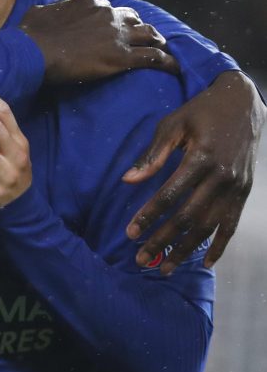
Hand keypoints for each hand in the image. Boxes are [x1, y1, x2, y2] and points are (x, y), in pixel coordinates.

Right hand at [20, 0, 177, 84]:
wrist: (35, 52)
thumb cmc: (31, 34)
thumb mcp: (40, 12)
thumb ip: (54, 9)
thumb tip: (53, 11)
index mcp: (90, 4)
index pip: (111, 9)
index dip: (116, 19)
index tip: (116, 28)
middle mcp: (108, 15)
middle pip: (134, 19)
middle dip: (140, 28)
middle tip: (142, 39)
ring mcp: (117, 35)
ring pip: (150, 35)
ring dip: (158, 42)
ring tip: (163, 50)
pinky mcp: (122, 57)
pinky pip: (154, 57)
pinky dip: (167, 62)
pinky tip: (175, 68)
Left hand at [123, 71, 264, 272]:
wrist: (242, 103)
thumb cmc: (200, 111)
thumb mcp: (172, 124)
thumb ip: (152, 154)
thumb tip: (127, 180)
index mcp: (201, 158)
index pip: (169, 195)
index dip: (149, 216)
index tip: (130, 233)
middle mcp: (221, 177)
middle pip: (188, 217)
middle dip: (163, 241)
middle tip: (141, 259)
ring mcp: (236, 187)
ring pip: (209, 226)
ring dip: (186, 250)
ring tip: (165, 268)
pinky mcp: (245, 192)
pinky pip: (232, 224)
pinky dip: (220, 245)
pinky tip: (204, 262)